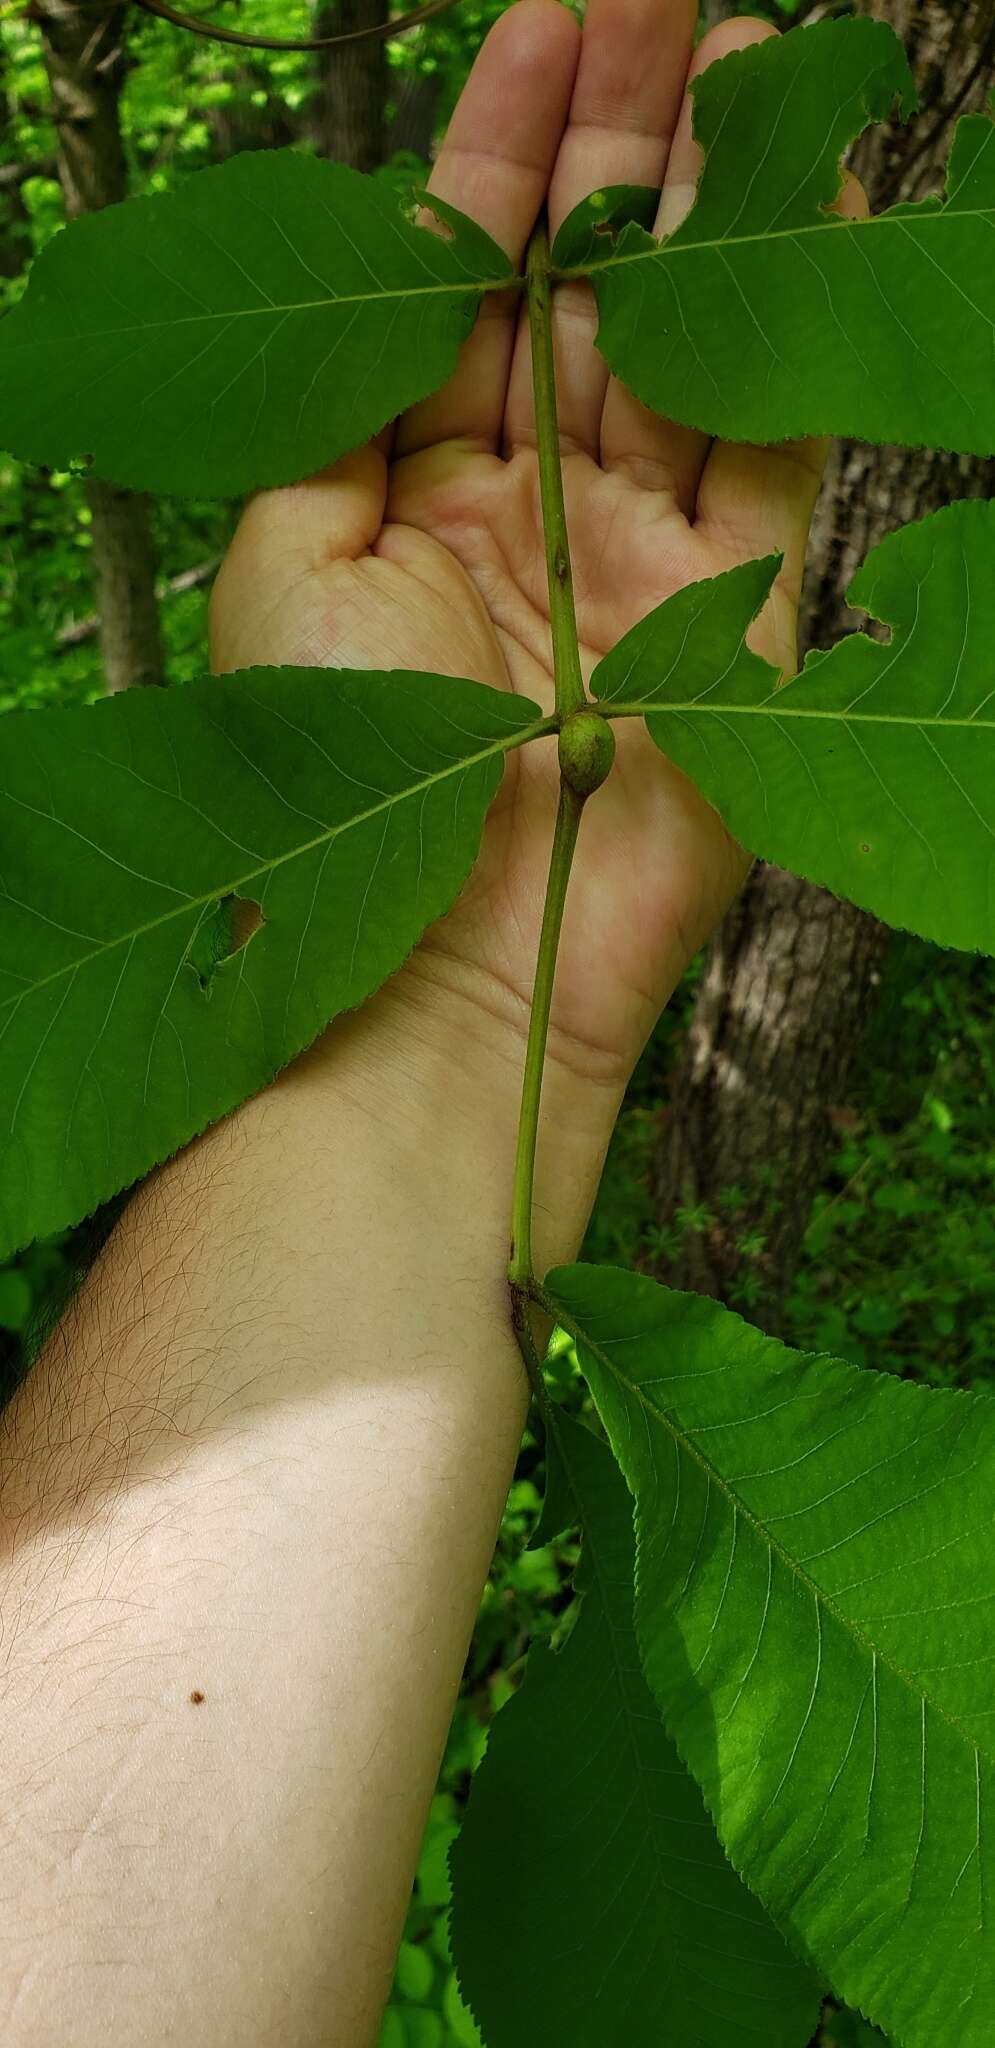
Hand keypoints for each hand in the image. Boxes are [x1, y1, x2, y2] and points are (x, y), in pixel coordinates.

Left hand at [211, 0, 837, 1239]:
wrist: (448, 968)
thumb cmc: (337, 777)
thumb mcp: (294, 551)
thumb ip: (348, 408)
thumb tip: (389, 279)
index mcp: (415, 490)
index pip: (470, 280)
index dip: (505, 142)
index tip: (543, 10)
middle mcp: (535, 512)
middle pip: (586, 284)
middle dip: (620, 127)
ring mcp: (644, 559)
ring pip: (685, 336)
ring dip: (705, 193)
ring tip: (730, 36)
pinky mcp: (739, 610)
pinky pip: (772, 435)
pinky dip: (785, 317)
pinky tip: (802, 195)